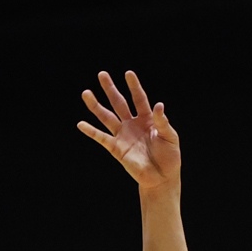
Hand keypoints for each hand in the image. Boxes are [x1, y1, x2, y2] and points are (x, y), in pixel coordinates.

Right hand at [78, 70, 181, 190]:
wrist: (162, 177)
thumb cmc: (169, 156)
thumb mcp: (170, 137)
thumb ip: (163, 122)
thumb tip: (159, 105)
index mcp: (147, 119)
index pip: (139, 99)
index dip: (134, 86)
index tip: (128, 73)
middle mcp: (132, 124)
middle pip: (119, 103)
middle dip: (111, 89)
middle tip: (102, 74)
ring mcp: (123, 135)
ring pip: (107, 117)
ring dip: (96, 106)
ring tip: (86, 93)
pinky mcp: (116, 149)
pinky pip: (102, 138)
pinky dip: (91, 131)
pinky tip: (81, 124)